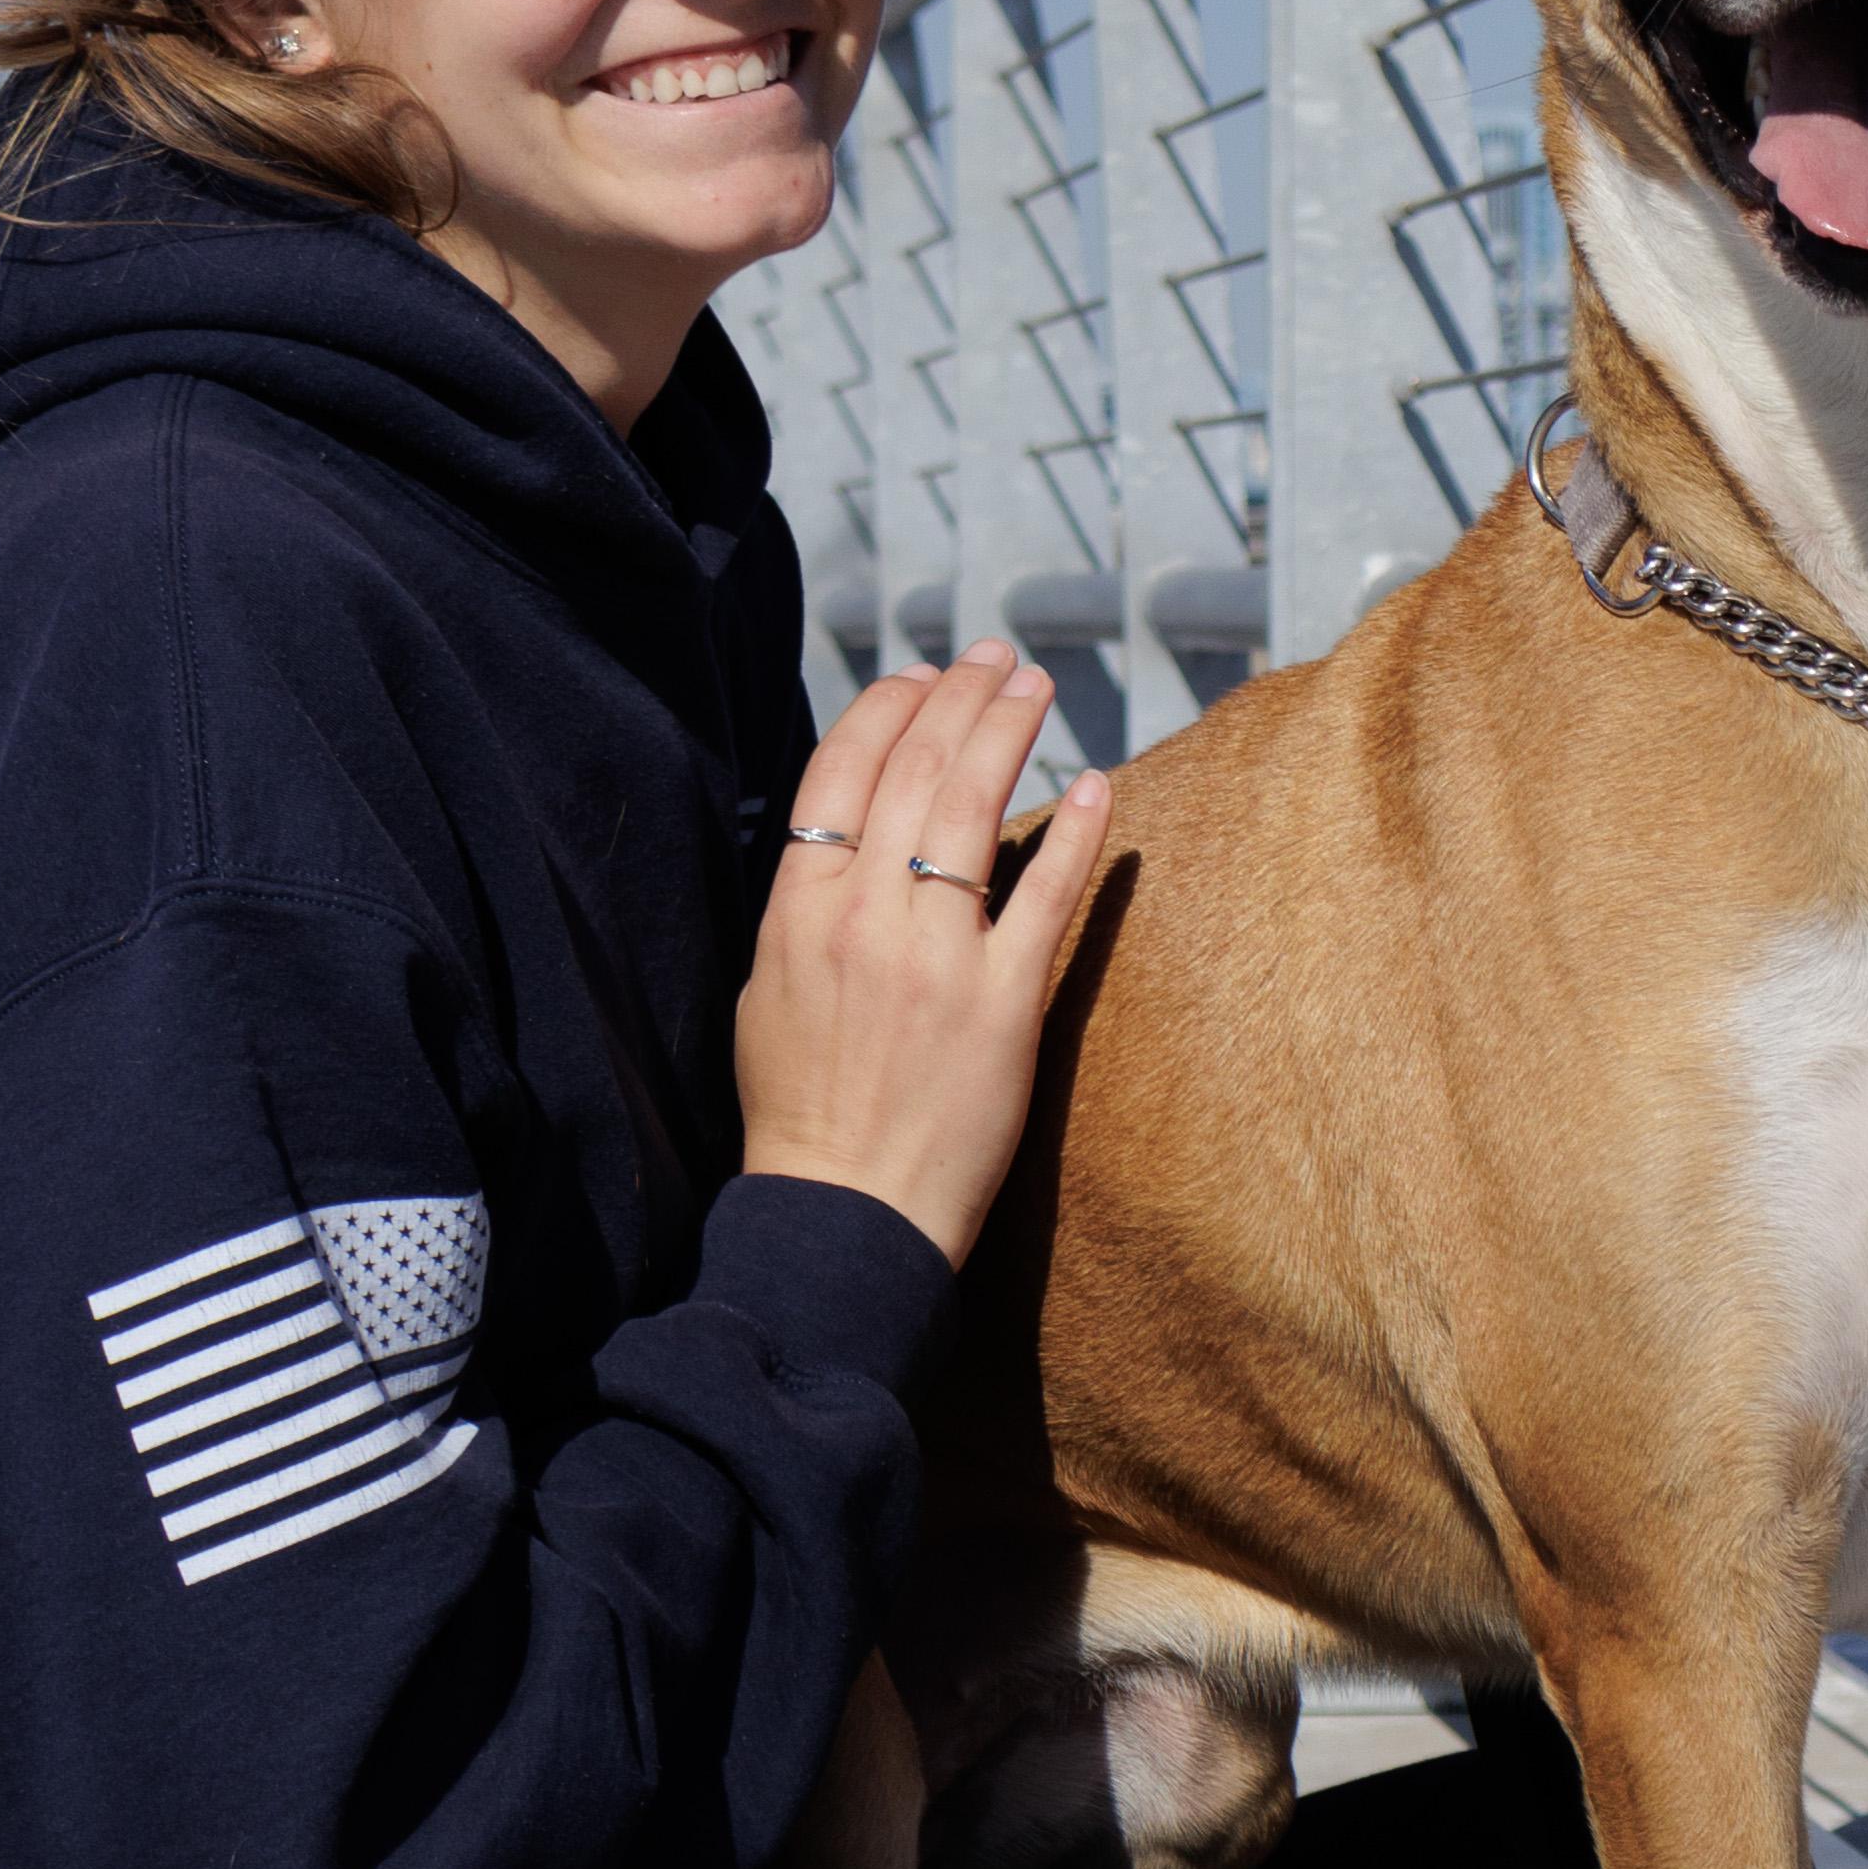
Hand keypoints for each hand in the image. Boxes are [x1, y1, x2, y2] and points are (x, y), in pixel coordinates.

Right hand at [735, 645, 1109, 1269]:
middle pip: (917, 768)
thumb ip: (805, 907)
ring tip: (1037, 688)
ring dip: (1010, 731)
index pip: (842, 769)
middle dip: (961, 696)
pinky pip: (1048, 898)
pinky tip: (1096, 787)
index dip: (887, 706)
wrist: (844, 1210)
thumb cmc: (800, 1111)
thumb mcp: (771, 988)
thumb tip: (838, 841)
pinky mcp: (1003, 1003)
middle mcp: (864, 915)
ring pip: (977, 808)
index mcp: (799, 908)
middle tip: (998, 659)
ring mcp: (937, 955)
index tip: (923, 675)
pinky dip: (1076, 835)